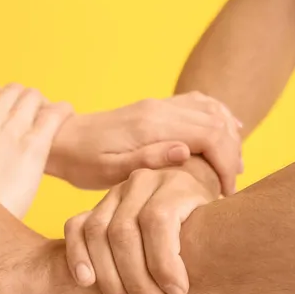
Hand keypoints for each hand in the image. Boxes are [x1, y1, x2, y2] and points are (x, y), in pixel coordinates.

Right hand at [0, 80, 71, 217]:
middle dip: (23, 99)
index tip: (8, 108)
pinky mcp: (34, 145)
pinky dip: (62, 109)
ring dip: (42, 103)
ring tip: (48, 115)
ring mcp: (12, 129)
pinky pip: (54, 113)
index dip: (1, 95)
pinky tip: (64, 114)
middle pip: (14, 90)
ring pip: (33, 97)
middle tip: (31, 114)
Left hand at [49, 92, 242, 192]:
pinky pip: (196, 103)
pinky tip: (224, 132)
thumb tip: (186, 152)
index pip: (209, 134)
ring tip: (231, 167)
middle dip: (232, 152)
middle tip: (230, 184)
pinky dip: (216, 117)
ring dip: (228, 135)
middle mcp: (158, 108)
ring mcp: (157, 104)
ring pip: (210, 108)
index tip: (225, 191)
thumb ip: (148, 160)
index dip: (226, 161)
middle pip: (215, 120)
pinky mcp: (155, 107)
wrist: (62, 140)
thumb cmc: (82, 162)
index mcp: (150, 125)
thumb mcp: (109, 170)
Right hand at [64, 168, 230, 293]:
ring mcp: (113, 193)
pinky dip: (77, 255)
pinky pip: (75, 228)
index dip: (164, 260)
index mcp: (177, 184)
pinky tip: (87, 282)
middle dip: (137, 279)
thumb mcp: (219, 258)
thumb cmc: (206, 239)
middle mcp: (142, 182)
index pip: (158, 219)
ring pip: (97, 231)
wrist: (187, 210)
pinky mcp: (93, 207)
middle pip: (125, 230)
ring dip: (108, 276)